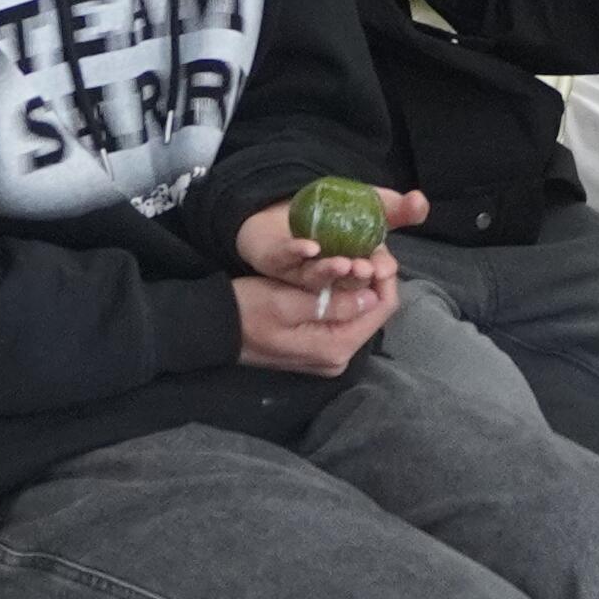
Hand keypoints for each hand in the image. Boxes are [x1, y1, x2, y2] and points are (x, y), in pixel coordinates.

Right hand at [229, 183, 427, 374]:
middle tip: (363, 243)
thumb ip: (333, 303)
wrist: (214, 330)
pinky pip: (343, 315)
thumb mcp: (287, 302)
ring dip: (359, 282)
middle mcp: (339, 356)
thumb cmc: (247, 311)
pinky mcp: (319, 345)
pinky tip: (337, 271)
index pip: (382, 307)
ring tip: (352, 251)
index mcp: (336, 346)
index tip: (375, 246)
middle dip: (372, 276)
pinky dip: (344, 292)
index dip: (385, 273)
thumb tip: (372, 297)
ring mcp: (329, 353)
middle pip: (374, 309)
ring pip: (360, 310)